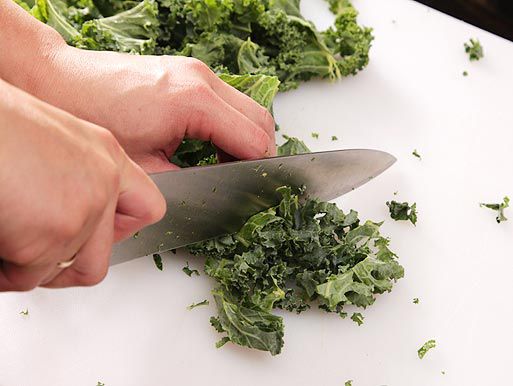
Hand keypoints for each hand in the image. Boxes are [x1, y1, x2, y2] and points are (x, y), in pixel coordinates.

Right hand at [0, 79, 165, 290]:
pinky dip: (8, 270)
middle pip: (104, 253)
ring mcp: (87, 208)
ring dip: (34, 266)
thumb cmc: (2, 127)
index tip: (102, 238)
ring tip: (8, 238)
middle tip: (37, 253)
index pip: (147, 208)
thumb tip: (67, 209)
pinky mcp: (59, 232)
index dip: (121, 231)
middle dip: (68, 262)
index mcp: (105, 155)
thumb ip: (74, 176)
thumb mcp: (51, 142)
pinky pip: (32, 275)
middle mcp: (104, 181)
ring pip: (69, 268)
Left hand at [31, 46, 276, 172]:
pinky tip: (212, 144)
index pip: (254, 139)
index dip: (262, 168)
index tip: (260, 188)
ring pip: (247, 106)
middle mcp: (202, 79)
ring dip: (246, 136)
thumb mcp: (144, 166)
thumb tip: (214, 189)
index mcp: (195, 102)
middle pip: (260, 118)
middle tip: (246, 179)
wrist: (59, 80)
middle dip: (260, 152)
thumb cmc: (92, 116)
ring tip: (228, 164)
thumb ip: (190, 181)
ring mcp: (196, 71)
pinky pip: (227, 99)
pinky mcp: (186, 71)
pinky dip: (230, 122)